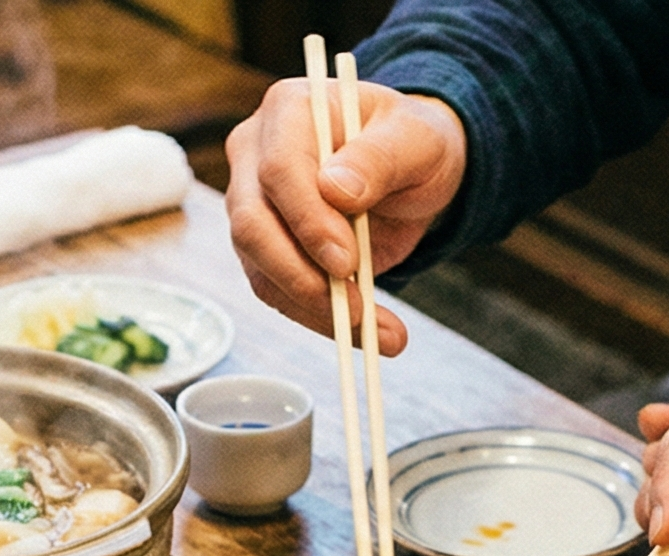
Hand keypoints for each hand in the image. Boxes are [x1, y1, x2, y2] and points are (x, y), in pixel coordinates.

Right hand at [224, 76, 465, 355]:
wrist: (414, 170)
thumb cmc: (412, 143)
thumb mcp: (417, 139)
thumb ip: (379, 158)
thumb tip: (336, 189)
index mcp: (289, 111)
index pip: (279, 170)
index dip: (308, 221)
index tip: (347, 261)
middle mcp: (256, 153)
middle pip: (252, 224)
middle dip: (302, 275)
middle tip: (356, 309)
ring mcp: (253, 202)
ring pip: (259, 266)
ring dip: (314, 308)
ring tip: (378, 331)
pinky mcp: (264, 246)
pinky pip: (276, 290)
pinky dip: (318, 318)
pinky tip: (365, 332)